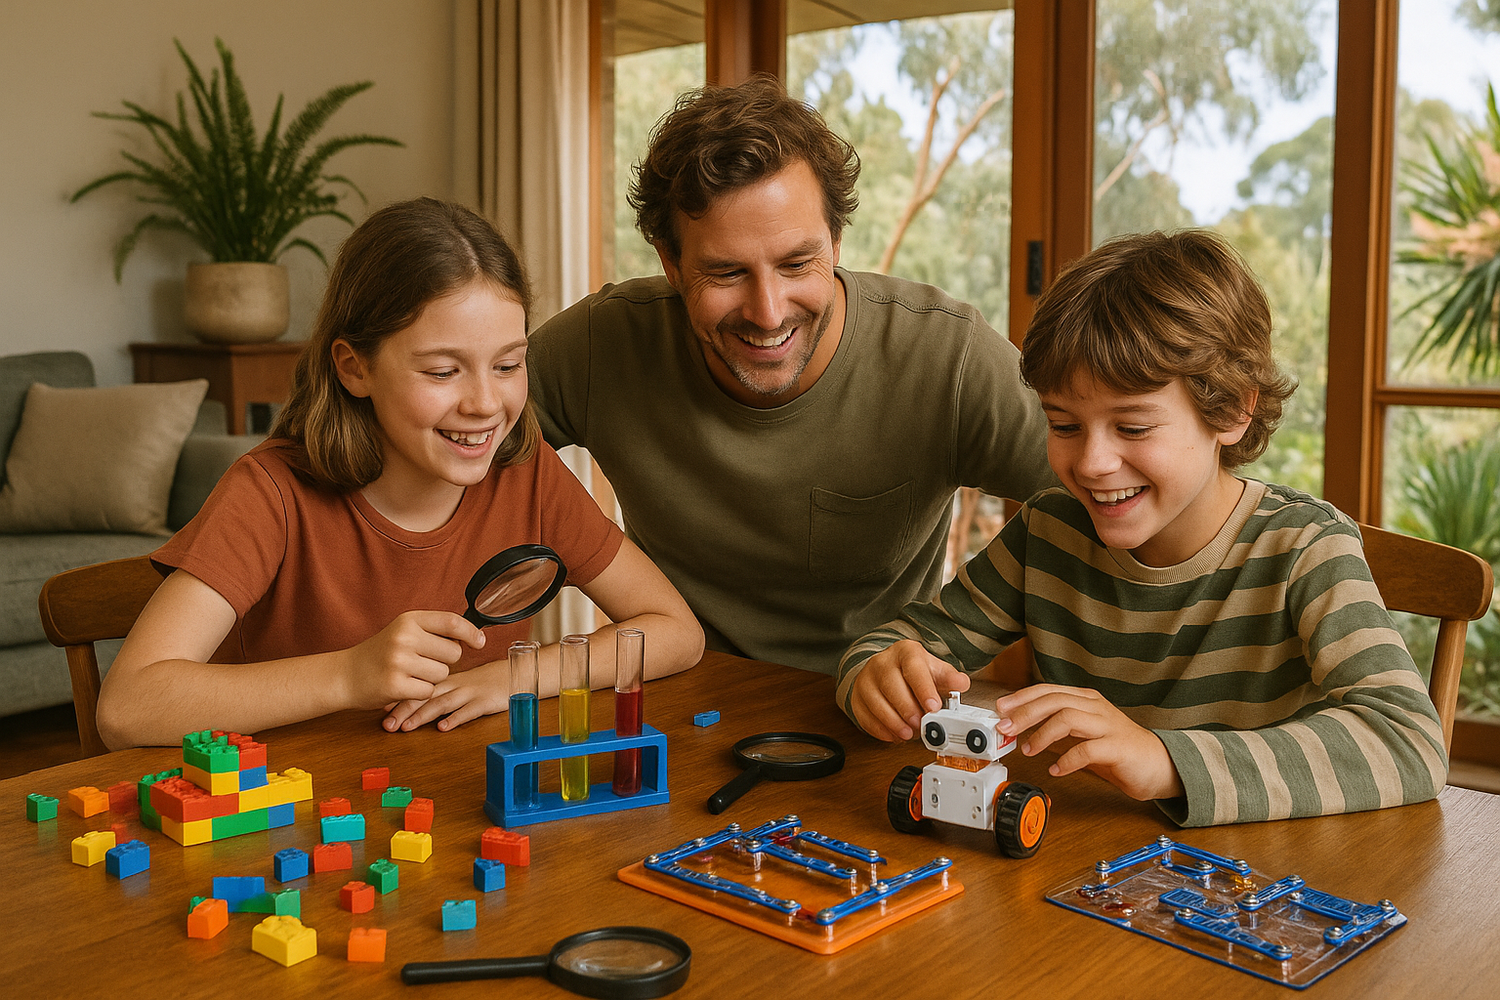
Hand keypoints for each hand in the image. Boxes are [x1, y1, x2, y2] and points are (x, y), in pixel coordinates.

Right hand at [342, 610, 483, 712]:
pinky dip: (421, 692)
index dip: (471, 632)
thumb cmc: (381, 653)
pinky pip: (429, 691)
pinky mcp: (396, 685)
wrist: (345, 675)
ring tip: (410, 673)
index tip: (480, 642)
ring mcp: (399, 661)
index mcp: (409, 620)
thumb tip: (473, 636)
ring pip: (442, 673)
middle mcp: (404, 637)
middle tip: (423, 662)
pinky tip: (404, 686)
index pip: (452, 622)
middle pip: (453, 653)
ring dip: (432, 678)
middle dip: (445, 661)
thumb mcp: (403, 631)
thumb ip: (433, 630)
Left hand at [383, 658, 508, 732]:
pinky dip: (456, 718)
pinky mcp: (486, 701)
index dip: (400, 698)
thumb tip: (413, 704)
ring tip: (407, 727)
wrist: (517, 672)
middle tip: (387, 724)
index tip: (382, 711)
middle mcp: (455, 685)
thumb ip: (440, 693)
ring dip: (423, 715)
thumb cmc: (486, 681)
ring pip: (443, 702)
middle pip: (426, 695)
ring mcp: (470, 693)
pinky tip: (443, 727)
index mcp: (447, 680)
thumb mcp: (461, 684)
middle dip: (405, 710)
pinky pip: (469, 710)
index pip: (419, 686)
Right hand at [849, 640, 970, 740]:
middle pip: (891, 685)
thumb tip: (961, 683)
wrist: (889, 671)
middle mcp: (883, 662)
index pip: (913, 668)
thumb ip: (949, 679)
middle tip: (921, 725)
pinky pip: (864, 715)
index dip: (923, 689)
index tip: (933, 707)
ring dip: (893, 722)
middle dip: (907, 709)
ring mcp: (866, 678)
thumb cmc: (915, 673)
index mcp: (906, 652)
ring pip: (875, 702)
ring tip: (909, 733)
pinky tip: (894, 735)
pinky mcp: (857, 696)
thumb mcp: (935, 671)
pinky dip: (880, 729)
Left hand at [994, 684, 1183, 800]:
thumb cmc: (1117, 749)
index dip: (1022, 698)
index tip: (1001, 709)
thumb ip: (1056, 731)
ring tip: (1029, 750)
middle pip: (1055, 700)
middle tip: (1006, 728)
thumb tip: (1021, 730)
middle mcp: (1096, 707)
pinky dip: (1066, 760)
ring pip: (1068, 718)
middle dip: (1025, 713)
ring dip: (1042, 734)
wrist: (1159, 765)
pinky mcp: (1118, 747)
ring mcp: (1108, 725)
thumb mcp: (1082, 735)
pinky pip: (1087, 750)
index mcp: (1086, 700)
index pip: (1049, 690)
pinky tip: (1056, 769)